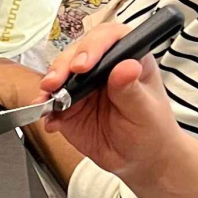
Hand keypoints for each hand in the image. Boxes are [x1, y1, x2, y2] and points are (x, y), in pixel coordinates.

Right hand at [40, 22, 182, 179]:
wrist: (139, 160)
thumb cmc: (151, 130)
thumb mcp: (145, 112)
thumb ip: (132, 91)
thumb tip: (126, 66)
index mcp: (128, 59)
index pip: (109, 38)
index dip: (93, 46)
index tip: (83, 65)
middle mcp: (102, 67)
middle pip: (77, 53)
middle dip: (63, 66)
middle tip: (56, 83)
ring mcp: (82, 85)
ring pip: (60, 73)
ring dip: (50, 85)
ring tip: (47, 100)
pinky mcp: (67, 105)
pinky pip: (50, 101)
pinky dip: (45, 109)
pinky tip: (50, 119)